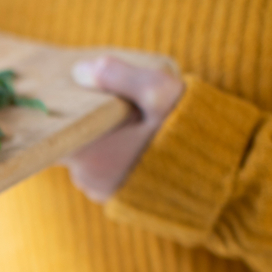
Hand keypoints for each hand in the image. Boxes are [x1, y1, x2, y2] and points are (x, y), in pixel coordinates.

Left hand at [63, 56, 184, 202]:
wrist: (221, 182)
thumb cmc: (190, 134)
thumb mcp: (160, 93)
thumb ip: (119, 76)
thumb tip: (81, 71)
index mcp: (86, 151)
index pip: (51, 131)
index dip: (57, 113)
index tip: (66, 96)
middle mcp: (86, 177)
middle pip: (71, 142)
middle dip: (83, 123)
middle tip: (106, 103)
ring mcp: (101, 192)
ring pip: (87, 158)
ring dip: (100, 140)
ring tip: (126, 121)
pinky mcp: (118, 201)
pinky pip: (104, 173)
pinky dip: (113, 158)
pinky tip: (134, 142)